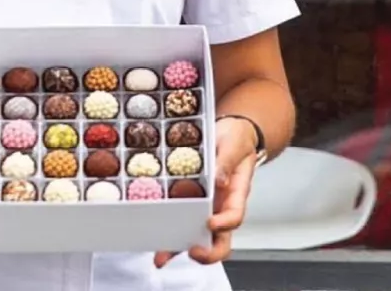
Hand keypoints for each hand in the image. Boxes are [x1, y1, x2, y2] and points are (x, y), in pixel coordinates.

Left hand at [155, 117, 257, 268]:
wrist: (231, 132)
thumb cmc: (236, 139)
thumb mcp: (233, 144)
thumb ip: (226, 161)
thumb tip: (218, 181)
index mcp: (236, 193)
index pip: (235, 215)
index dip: (225, 223)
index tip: (211, 223)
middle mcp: (222, 206)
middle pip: (221, 239)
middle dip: (208, 252)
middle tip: (193, 252)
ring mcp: (207, 208)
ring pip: (198, 237)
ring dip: (180, 249)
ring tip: (161, 258)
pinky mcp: (192, 204)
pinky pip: (182, 222)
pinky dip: (169, 234)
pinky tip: (154, 241)